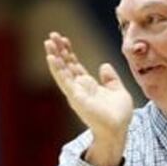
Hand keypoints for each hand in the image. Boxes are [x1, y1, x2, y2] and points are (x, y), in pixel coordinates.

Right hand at [45, 31, 132, 165]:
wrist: (118, 130)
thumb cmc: (119, 115)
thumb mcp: (118, 91)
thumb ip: (111, 79)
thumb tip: (104, 65)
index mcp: (87, 85)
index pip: (74, 65)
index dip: (68, 52)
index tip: (63, 39)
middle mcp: (78, 88)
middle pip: (66, 65)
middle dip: (59, 50)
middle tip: (52, 35)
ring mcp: (75, 92)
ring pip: (61, 71)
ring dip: (54, 56)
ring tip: (48, 42)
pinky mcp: (75, 97)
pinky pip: (64, 80)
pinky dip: (57, 68)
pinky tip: (51, 57)